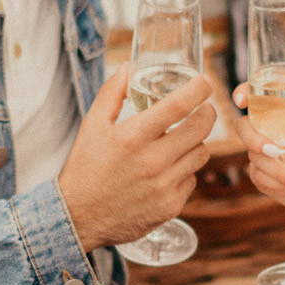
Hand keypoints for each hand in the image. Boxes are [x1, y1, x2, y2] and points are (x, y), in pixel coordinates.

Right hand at [58, 64, 214, 250]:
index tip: (204, 82)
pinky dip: (185, 171)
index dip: (198, 89)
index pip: (179, 105)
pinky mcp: (170, 206)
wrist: (78, 217)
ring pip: (201, 154)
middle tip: (203, 109)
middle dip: (207, 113)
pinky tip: (169, 169)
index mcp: (132, 137)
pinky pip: (192, 179)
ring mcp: (164, 186)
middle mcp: (152, 161)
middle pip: (201, 128)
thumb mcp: (92, 126)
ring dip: (196, 142)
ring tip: (182, 140)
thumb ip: (112, 93)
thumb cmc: (85, 168)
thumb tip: (129, 67)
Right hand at [233, 78, 284, 219]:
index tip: (242, 100)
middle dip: (254, 140)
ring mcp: (266, 154)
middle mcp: (271, 130)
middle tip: (274, 151)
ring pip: (254, 157)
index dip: (243, 92)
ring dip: (277, 171)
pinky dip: (278, 183)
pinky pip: (259, 177)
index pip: (257, 95)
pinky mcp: (265, 176)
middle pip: (243, 127)